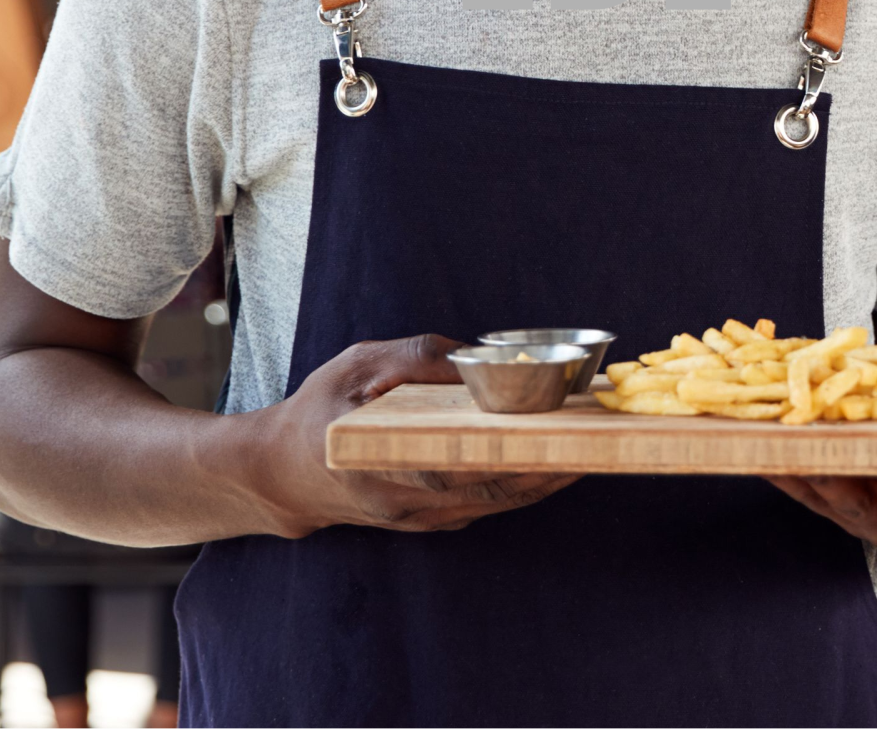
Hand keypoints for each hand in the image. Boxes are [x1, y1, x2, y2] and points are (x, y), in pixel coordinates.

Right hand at [245, 335, 581, 537]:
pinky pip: (486, 505)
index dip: (512, 454)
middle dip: (547, 469)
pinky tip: (554, 462)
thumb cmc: (319, 410)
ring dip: (544, 480)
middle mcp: (404, 501)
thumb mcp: (357, 366)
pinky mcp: (428, 521)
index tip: (557, 434)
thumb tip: (474, 355)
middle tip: (595, 442)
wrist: (281, 474)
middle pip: (491, 491)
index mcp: (381, 461)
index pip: (458, 465)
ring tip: (590, 450)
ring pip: (495, 503)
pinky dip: (522, 485)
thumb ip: (415, 358)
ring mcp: (418, 519)